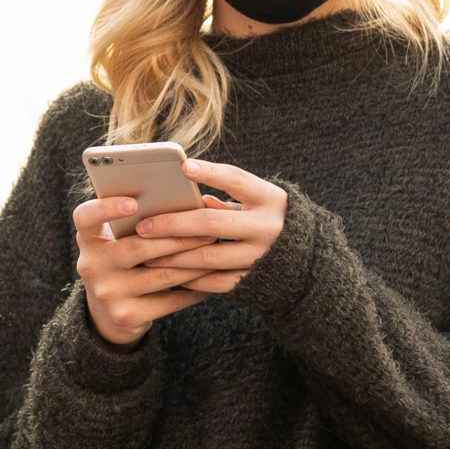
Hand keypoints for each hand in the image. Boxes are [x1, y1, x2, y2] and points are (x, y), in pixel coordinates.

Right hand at [72, 194, 225, 344]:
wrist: (109, 313)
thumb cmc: (123, 262)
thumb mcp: (117, 240)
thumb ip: (136, 222)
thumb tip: (182, 203)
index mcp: (88, 238)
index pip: (85, 217)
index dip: (106, 208)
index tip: (133, 202)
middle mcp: (91, 265)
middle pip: (137, 248)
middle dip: (177, 238)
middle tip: (209, 229)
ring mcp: (107, 293)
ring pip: (160, 274)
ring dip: (193, 263)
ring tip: (215, 251)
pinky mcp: (126, 316)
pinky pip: (169, 300)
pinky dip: (193, 289)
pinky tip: (210, 278)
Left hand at [127, 161, 285, 294]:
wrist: (305, 261)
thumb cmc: (264, 219)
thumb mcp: (254, 202)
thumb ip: (225, 197)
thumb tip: (182, 197)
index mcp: (271, 199)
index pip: (237, 180)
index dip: (210, 173)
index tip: (183, 166)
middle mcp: (269, 228)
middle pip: (211, 224)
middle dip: (172, 224)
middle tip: (144, 226)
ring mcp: (261, 257)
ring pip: (207, 257)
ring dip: (172, 255)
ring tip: (146, 251)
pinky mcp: (253, 281)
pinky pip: (214, 282)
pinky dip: (190, 278)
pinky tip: (168, 272)